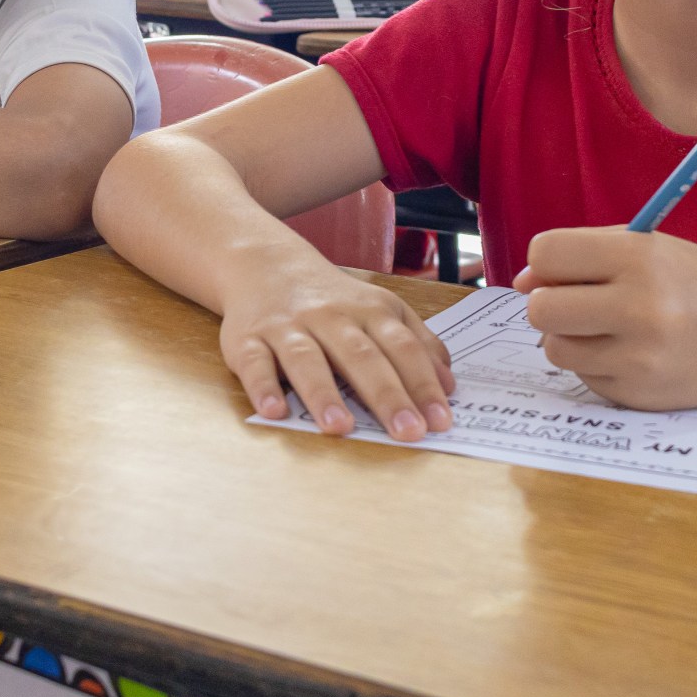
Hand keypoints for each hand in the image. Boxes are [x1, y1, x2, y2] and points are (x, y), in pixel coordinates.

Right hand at [220, 262, 454, 440]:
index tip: (440, 421)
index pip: (401, 348)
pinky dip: (262, 387)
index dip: (423, 384)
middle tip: (407, 432)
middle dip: (386, 395)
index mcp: (368, 311)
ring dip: (323, 393)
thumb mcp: (380, 309)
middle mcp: (329, 317)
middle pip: (361, 356)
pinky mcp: (247, 339)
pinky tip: (274, 411)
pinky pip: (254, 363)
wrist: (264, 264)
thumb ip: (417, 342)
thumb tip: (449, 384)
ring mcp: (287, 327)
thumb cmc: (332, 300)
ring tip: (339, 428)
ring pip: (306, 359)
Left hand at [513, 226, 696, 409]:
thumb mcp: (652, 248)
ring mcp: (640, 358)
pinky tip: (631, 353)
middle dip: (548, 303)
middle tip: (575, 302)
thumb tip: (521, 282)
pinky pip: (583, 377)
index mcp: (640, 259)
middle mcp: (640, 309)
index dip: (545, 261)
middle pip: (541, 308)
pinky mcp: (639, 395)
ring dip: (569, 337)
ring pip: (555, 349)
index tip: (562, 268)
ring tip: (606, 327)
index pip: (548, 254)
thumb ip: (584, 254)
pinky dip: (595, 364)